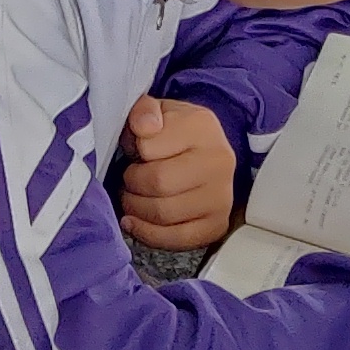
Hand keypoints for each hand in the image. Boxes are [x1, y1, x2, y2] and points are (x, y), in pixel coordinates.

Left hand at [114, 96, 238, 250]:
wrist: (204, 151)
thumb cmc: (173, 131)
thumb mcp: (156, 109)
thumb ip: (143, 110)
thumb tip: (144, 127)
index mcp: (202, 126)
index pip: (149, 146)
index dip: (133, 150)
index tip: (136, 149)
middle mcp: (219, 161)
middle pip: (159, 183)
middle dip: (132, 183)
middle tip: (128, 179)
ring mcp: (221, 196)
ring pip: (165, 214)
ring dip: (136, 209)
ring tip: (132, 198)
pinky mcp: (217, 225)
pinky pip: (177, 239)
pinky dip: (149, 234)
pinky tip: (134, 222)